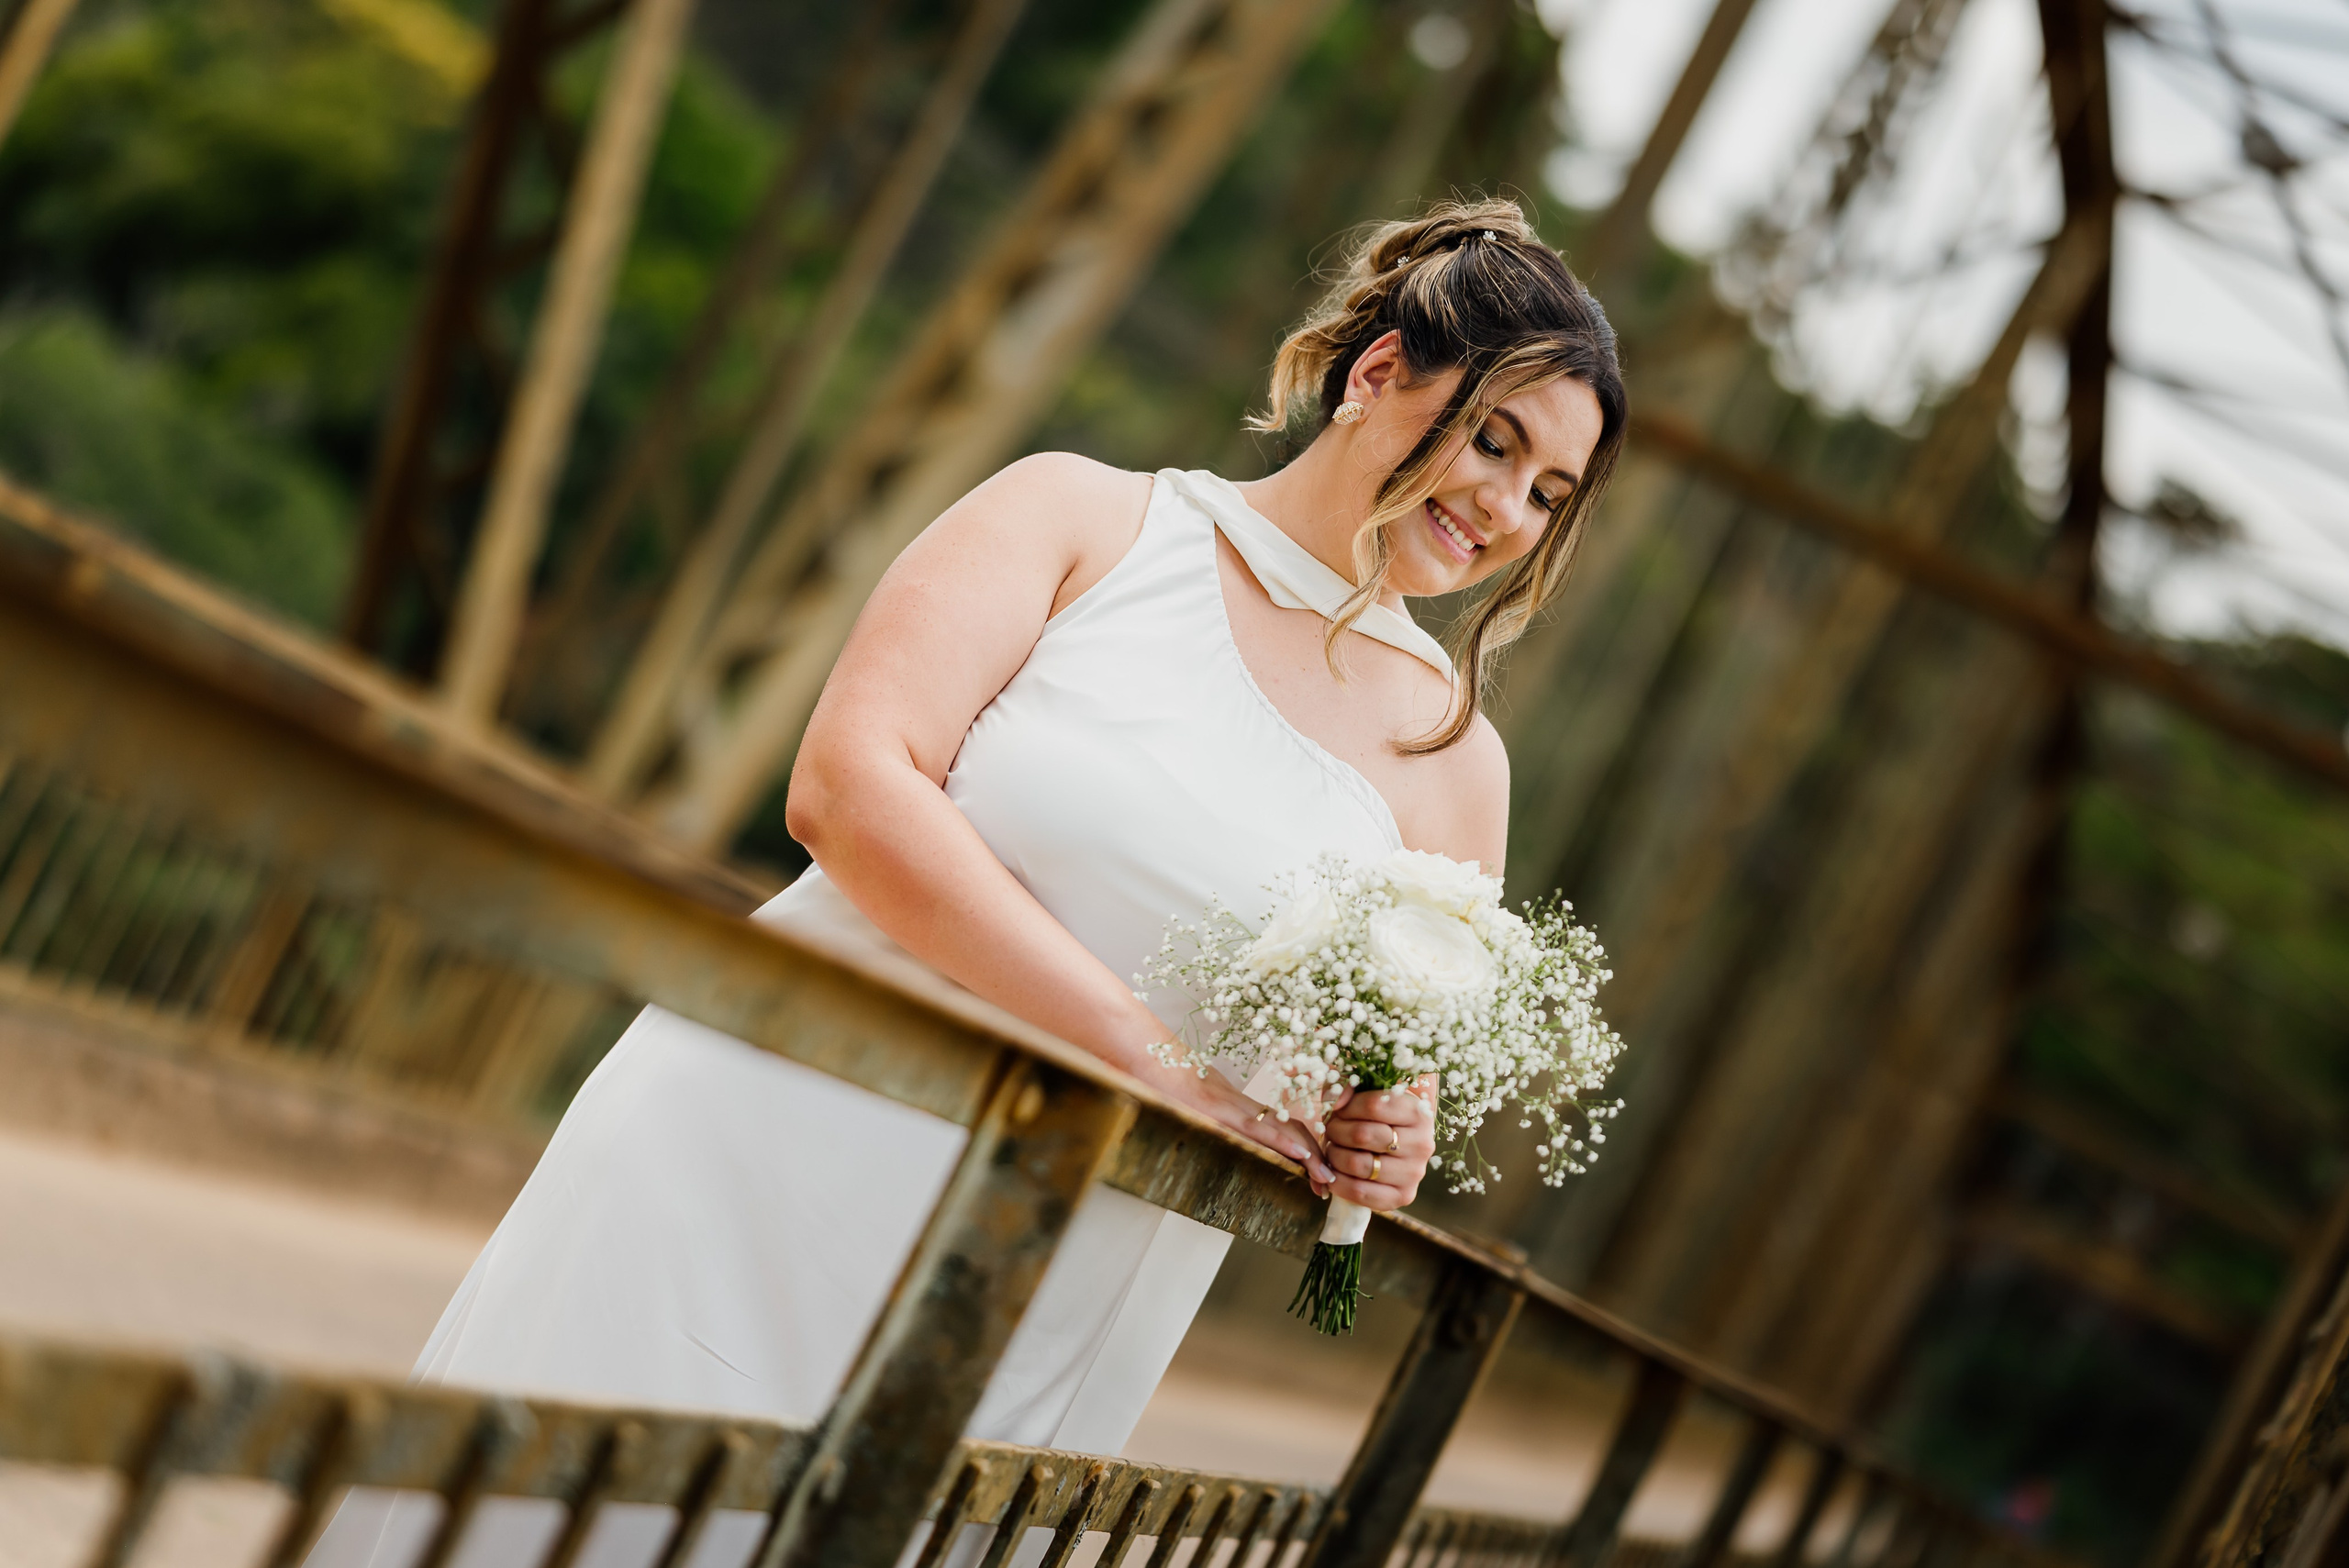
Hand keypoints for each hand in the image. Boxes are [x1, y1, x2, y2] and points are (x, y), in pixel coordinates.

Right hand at [1165, 1058, 1335, 1188]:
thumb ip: (1216, 1122)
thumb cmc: (1168, 1084)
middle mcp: (1244, 1108)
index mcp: (1242, 1110)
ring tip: (1325, 1179)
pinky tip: (1301, 1153)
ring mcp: (1234, 1109)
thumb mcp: (1198, 1109)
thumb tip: (1229, 1141)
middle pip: (1292, 1130)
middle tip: (1330, 1184)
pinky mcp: (1219, 1112)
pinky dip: (1282, 1141)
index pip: (1285, 1129)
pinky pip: (1257, 1128)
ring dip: (1308, 1156)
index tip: (1321, 1175)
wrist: (1149, 1058)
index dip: (1308, 1150)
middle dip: (1316, 1158)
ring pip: (1282, 1130)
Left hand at [1319, 1076, 1435, 1210]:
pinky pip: (1360, 1193)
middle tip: (1330, 1130)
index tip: (1338, 1110)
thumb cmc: (1375, 1116)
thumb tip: (1335, 1101)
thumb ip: (1346, 1086)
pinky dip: (1338, 1183)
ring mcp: (1414, 1173)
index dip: (1346, 1107)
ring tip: (1333, 1148)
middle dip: (1336, 1130)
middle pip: (1362, 1135)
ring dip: (1334, 1155)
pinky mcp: (1403, 1196)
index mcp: (1417, 1112)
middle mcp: (1422, 1143)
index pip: (1373, 1105)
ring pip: (1357, 1164)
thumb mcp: (1365, 1093)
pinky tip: (1333, 1173)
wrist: (1394, 1146)